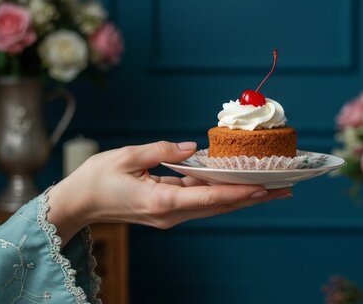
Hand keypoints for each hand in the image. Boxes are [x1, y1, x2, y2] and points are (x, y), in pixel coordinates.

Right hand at [47, 141, 291, 244]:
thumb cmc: (97, 179)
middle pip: (220, 205)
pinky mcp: (167, 211)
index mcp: (161, 201)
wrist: (78, 204)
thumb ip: (162, 151)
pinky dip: (222, 194)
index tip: (264, 187)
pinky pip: (200, 202)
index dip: (238, 191)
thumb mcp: (127, 156)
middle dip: (253, 197)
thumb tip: (193, 147)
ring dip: (243, 197)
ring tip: (271, 190)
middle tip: (284, 190)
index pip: (208, 197)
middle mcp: (170, 214)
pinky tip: (238, 185)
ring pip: (214, 206)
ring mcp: (169, 216)